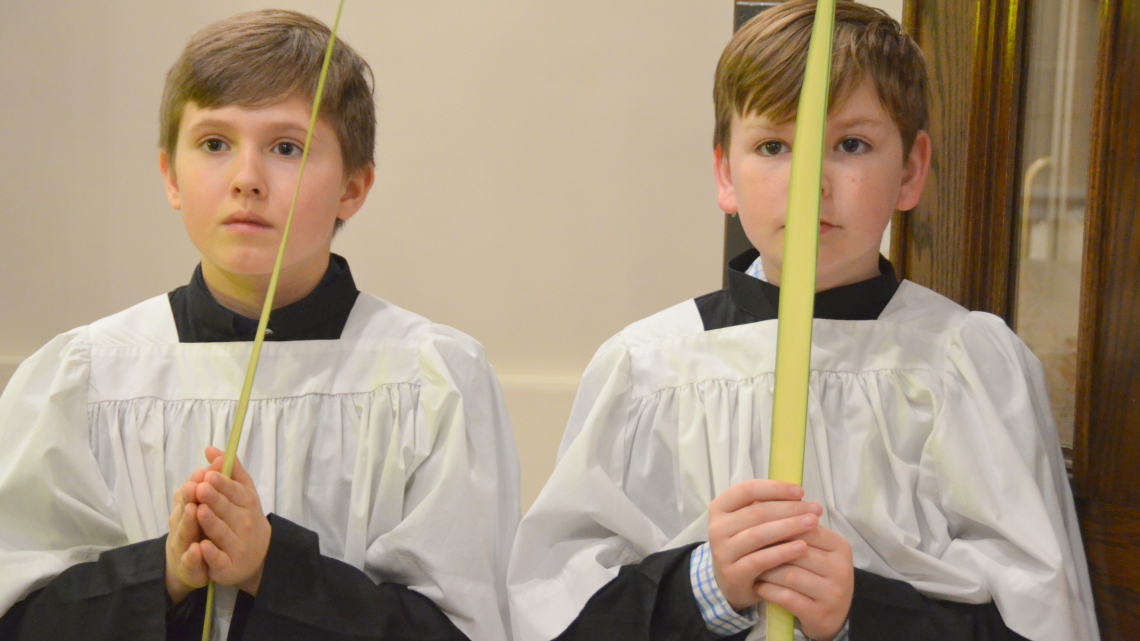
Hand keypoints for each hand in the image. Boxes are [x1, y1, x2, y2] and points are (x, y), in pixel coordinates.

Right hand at [165, 473, 208, 603]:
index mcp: (187, 509)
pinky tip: (198, 549)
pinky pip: (190, 562)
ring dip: (188, 521)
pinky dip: (193, 555)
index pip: (189, 494)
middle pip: (184, 511)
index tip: (202, 472)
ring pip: (184, 534)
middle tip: (198, 487)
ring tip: (195, 510)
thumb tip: (217, 455)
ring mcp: (182, 547)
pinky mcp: (189, 567)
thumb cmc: (201, 529)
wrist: (192, 566)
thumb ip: (211, 482)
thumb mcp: (206, 504)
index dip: (195, 483)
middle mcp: (181, 526)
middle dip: (190, 498)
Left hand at [193, 446, 271, 594]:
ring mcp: (236, 545)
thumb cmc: (245, 517)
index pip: (235, 491)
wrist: (260, 556)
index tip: (209, 475)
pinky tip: (202, 547)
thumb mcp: (244, 492)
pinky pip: (219, 559)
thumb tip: (212, 450)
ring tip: (199, 511)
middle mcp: (244, 523)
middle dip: (214, 499)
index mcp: (247, 503)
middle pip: (226, 510)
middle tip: (201, 488)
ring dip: (211, 522)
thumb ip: (230, 471)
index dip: (222, 483)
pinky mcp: (227, 566)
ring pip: (221, 533)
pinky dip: (211, 554)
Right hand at [707, 480, 823, 611]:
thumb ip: (767, 507)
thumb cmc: (748, 544)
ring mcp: (722, 551)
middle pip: (757, 512)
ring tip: (813, 524)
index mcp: (720, 507)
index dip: (775, 488)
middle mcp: (716, 527)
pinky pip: (761, 560)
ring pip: (759, 535)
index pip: (747, 490)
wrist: (732, 582)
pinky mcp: (732, 573)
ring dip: (790, 527)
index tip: (801, 492)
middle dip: (790, 509)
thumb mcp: (750, 522)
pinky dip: (783, 552)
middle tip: (816, 510)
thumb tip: (800, 497)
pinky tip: (802, 547)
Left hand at [756, 523, 853, 640]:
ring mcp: (833, 593)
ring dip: (765, 569)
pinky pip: (786, 597)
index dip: (778, 524)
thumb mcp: (813, 550)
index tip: (755, 524)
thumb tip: (761, 502)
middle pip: (797, 550)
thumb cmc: (815, 575)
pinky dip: (768, 590)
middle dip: (769, 547)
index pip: (806, 528)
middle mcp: (841, 568)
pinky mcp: (820, 614)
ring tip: (750, 565)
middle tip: (746, 545)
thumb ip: (795, 529)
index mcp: (840, 546)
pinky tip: (757, 585)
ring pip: (789, 574)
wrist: (830, 616)